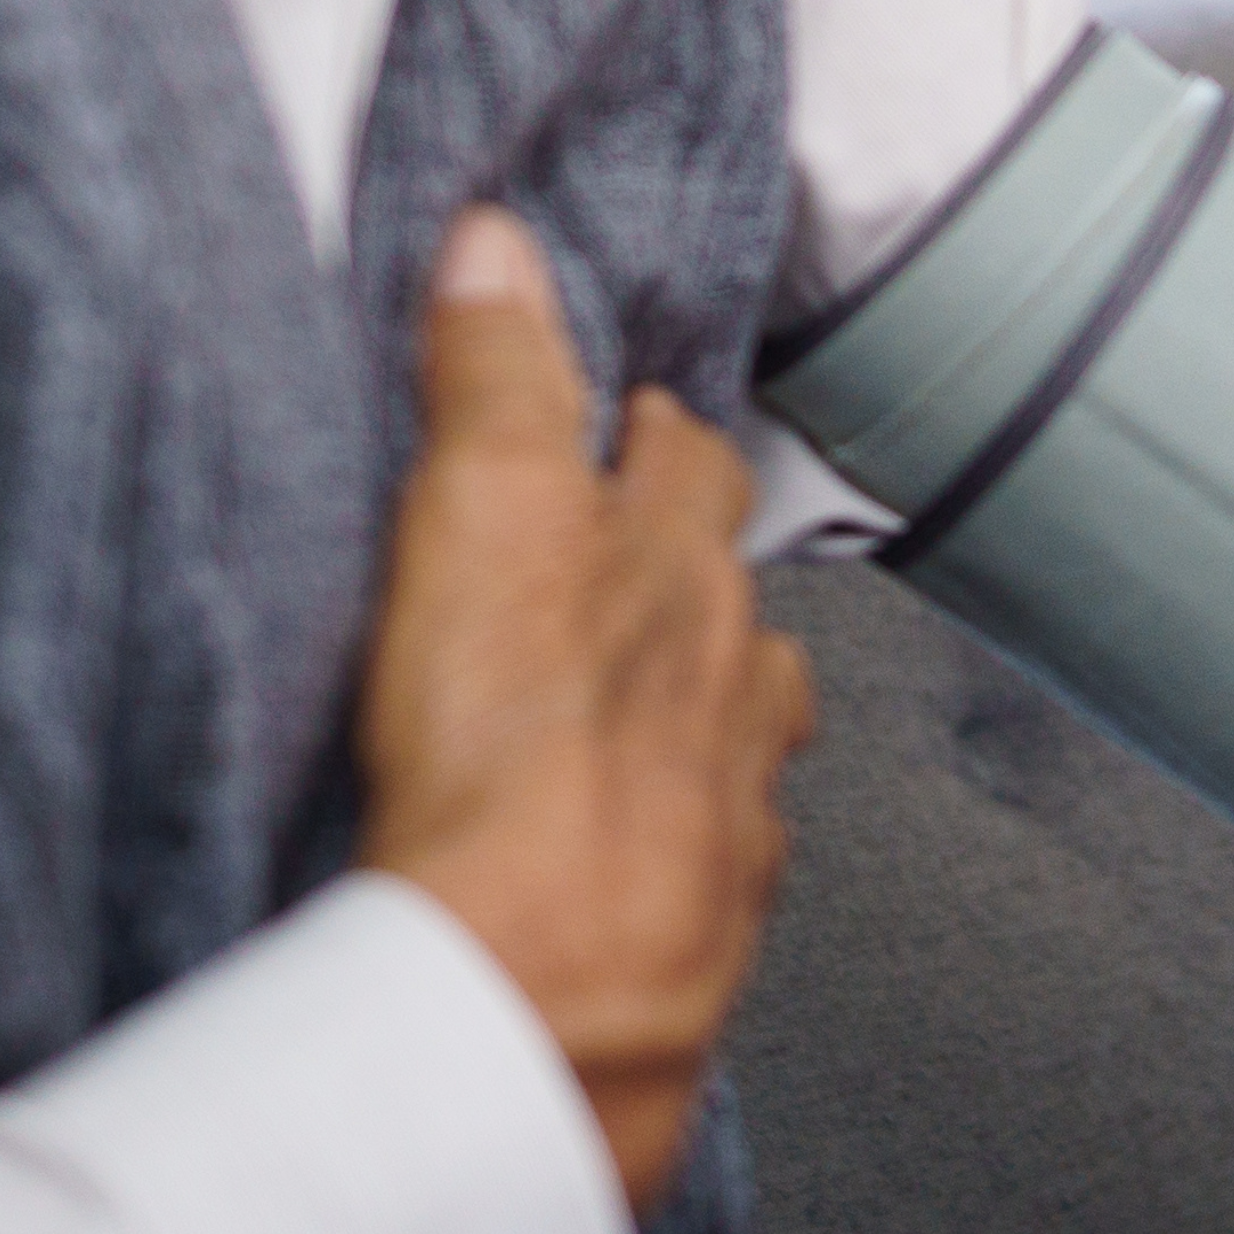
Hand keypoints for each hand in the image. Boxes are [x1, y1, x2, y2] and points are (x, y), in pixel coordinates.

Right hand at [357, 208, 813, 1208]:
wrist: (540, 991)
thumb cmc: (510, 752)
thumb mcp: (480, 513)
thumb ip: (495, 377)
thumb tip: (497, 242)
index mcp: (681, 573)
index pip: (692, 464)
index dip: (661, 435)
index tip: (640, 419)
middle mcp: (734, 685)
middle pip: (742, 602)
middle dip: (703, 573)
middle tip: (657, 559)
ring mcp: (734, 813)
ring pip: (752, 733)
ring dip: (720, 711)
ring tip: (674, 712)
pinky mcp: (706, 930)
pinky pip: (719, 864)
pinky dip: (691, 847)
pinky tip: (656, 862)